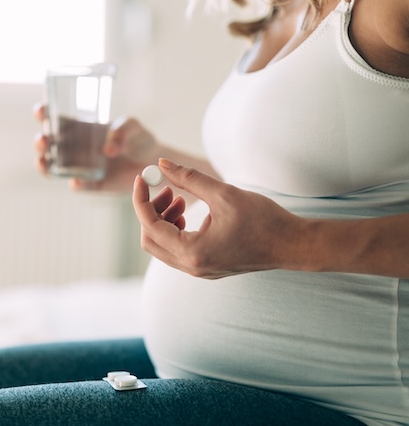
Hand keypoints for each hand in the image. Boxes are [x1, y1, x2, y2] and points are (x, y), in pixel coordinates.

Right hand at [33, 102, 159, 191]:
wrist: (152, 164)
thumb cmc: (138, 138)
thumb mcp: (133, 127)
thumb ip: (123, 129)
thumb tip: (109, 148)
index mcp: (79, 127)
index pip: (54, 118)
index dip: (42, 114)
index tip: (41, 112)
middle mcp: (74, 147)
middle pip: (47, 144)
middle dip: (39, 142)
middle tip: (44, 140)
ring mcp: (80, 167)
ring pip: (52, 167)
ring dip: (43, 165)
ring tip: (44, 161)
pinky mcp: (91, 184)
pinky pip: (78, 185)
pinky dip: (75, 184)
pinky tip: (76, 181)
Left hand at [132, 159, 305, 278]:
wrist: (293, 245)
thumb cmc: (264, 220)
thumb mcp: (224, 194)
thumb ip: (189, 178)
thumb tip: (162, 163)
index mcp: (193, 252)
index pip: (149, 225)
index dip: (141, 199)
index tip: (143, 177)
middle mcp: (192, 267)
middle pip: (150, 240)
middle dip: (151, 211)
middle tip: (167, 188)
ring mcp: (198, 270)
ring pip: (163, 246)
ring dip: (164, 219)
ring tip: (181, 198)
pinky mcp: (206, 267)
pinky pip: (177, 250)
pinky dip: (175, 229)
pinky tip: (190, 211)